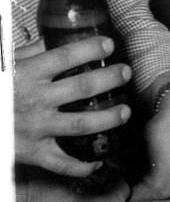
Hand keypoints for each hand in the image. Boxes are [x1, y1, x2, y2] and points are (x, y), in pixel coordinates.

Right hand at [14, 37, 131, 176]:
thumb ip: (30, 52)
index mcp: (26, 74)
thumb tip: (57, 37)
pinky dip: (82, 165)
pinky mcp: (32, 153)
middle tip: (125, 73)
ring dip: (109, 118)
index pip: (66, 56)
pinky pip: (62, 163)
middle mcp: (35, 100)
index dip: (91, 49)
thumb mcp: (5, 66)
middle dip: (110, 79)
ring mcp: (35, 129)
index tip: (109, 45)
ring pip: (82, 124)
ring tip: (125, 111)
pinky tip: (99, 161)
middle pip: (83, 88)